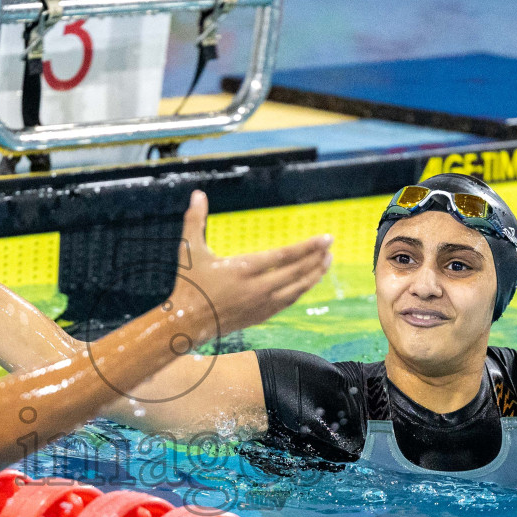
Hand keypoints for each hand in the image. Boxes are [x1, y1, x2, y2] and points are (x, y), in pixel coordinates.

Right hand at [166, 190, 331, 342]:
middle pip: (296, 272)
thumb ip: (195, 220)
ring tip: (327, 262)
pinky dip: (302, 290)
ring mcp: (261, 304)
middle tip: (331, 247)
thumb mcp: (189, 250)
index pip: (285, 255)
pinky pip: (288, 301)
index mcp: (244, 268)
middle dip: (316, 258)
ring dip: (314, 275)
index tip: (326, 238)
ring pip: (297, 289)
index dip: (308, 246)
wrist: (186, 323)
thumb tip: (197, 193)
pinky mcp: (261, 315)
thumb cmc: (188, 284)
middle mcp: (257, 287)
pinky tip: (309, 282)